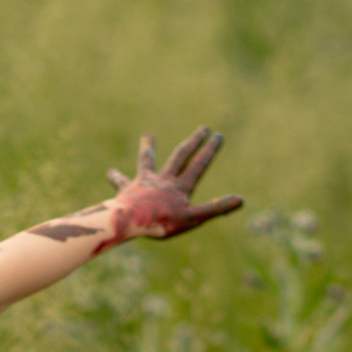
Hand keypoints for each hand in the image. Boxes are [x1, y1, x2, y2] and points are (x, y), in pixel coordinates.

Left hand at [97, 126, 241, 253]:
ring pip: (148, 161)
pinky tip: (110, 173)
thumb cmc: (163, 223)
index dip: (209, 151)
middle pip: (180, 156)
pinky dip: (116, 178)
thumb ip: (216, 208)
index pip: (199, 165)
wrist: (131, 221)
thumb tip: (241, 199)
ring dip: (149, 148)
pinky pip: (121, 182)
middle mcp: (163, 180)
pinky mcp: (127, 189)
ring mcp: (145, 182)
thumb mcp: (193, 218)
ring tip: (148, 135)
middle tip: (203, 128)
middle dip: (194, 142)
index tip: (218, 136)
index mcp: (180, 187)